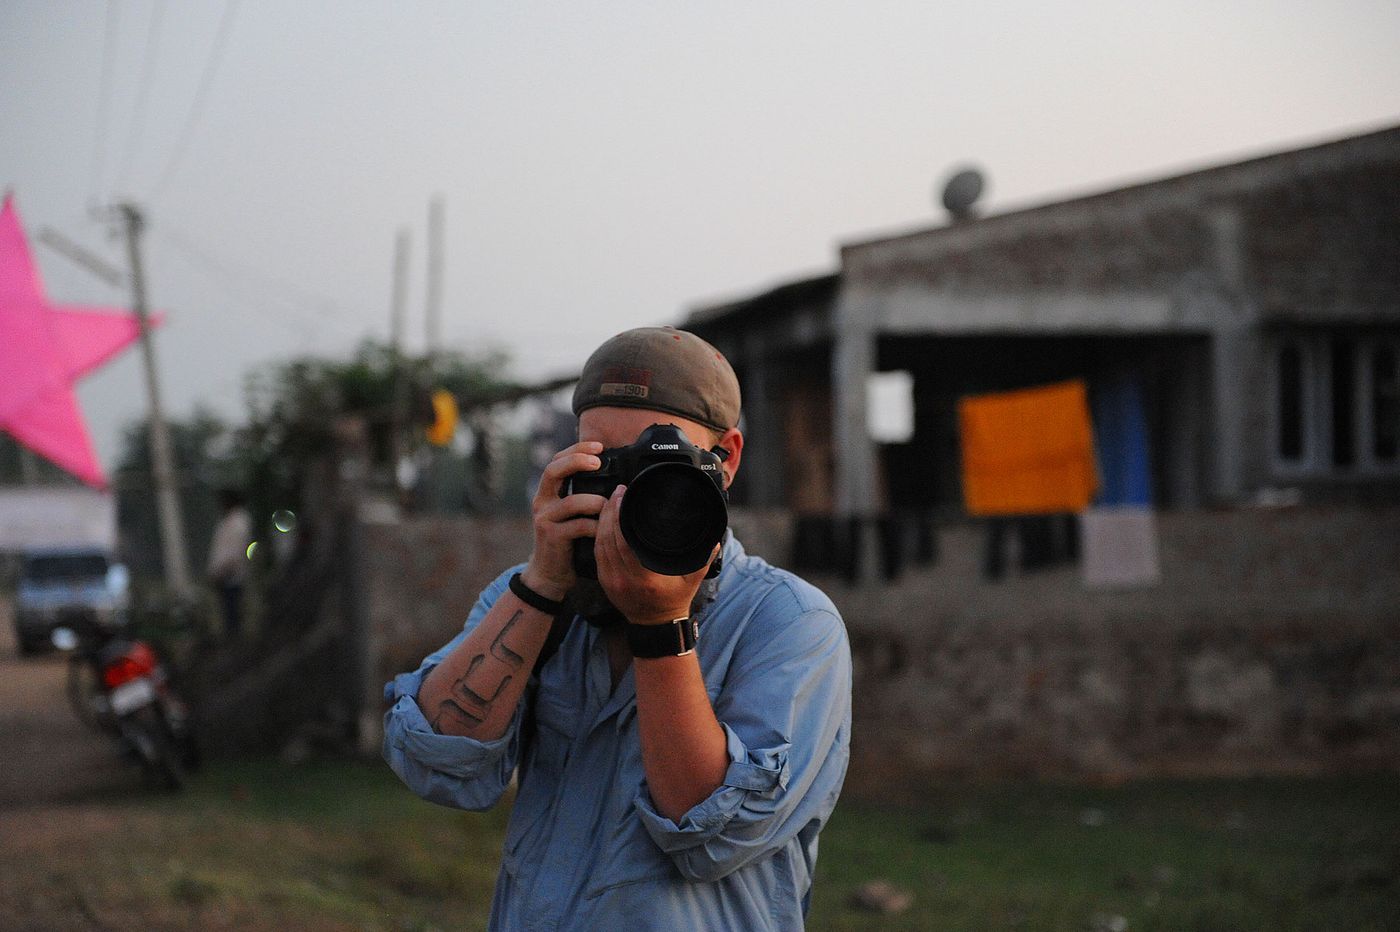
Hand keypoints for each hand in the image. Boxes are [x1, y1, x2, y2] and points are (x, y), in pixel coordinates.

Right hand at [521, 441, 606, 600]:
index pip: (556, 460)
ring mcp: (545, 519)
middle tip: (598, 461)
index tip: (599, 446)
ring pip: (572, 501)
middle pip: (553, 470)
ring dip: (596, 502)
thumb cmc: (566, 541)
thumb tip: (613, 480)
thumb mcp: (570, 515)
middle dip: (577, 460)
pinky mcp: (552, 537)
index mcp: (548, 492)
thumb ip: (582, 496)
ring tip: (608, 506)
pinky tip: (604, 529)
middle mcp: (542, 502)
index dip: (576, 449)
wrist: (549, 574)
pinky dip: (595, 526)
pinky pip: (578, 526)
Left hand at [594, 484, 714, 624]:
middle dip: (611, 511)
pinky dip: (599, 535)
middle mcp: (625, 579)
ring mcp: (612, 582)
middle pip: (609, 538)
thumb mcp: (693, 580)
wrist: (656, 626)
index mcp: (645, 578)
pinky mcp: (605, 582)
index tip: (625, 495)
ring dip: (603, 520)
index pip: (624, 540)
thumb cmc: (675, 601)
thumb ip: (703, 559)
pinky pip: (597, 554)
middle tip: (617, 492)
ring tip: (610, 501)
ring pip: (600, 544)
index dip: (620, 515)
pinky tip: (603, 521)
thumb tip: (715, 539)